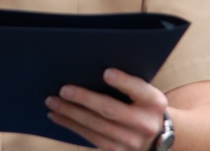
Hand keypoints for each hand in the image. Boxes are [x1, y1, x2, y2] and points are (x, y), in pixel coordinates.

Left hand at [45, 68, 166, 150]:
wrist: (158, 137)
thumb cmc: (142, 104)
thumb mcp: (145, 92)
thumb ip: (127, 82)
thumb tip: (92, 68)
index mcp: (154, 102)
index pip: (139, 89)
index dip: (123, 82)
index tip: (106, 72)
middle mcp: (145, 123)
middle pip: (111, 110)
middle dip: (85, 99)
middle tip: (63, 90)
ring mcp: (131, 141)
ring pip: (96, 126)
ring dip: (71, 113)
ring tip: (52, 101)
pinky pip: (90, 137)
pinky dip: (71, 125)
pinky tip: (57, 116)